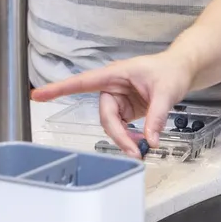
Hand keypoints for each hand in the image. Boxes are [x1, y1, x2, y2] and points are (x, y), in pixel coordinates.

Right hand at [30, 51, 193, 155]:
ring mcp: (119, 99)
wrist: (183, 70)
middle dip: (118, 135)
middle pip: (105, 116)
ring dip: (124, 139)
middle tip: (134, 152)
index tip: (37, 95)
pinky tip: (140, 143)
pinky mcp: (126, 109)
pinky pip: (121, 127)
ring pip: (113, 125)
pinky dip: (129, 138)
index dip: (59, 89)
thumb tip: (150, 140)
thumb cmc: (171, 70)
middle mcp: (113, 87)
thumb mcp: (166, 91)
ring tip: (140, 150)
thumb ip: (157, 116)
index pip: (82, 82)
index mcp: (115, 74)